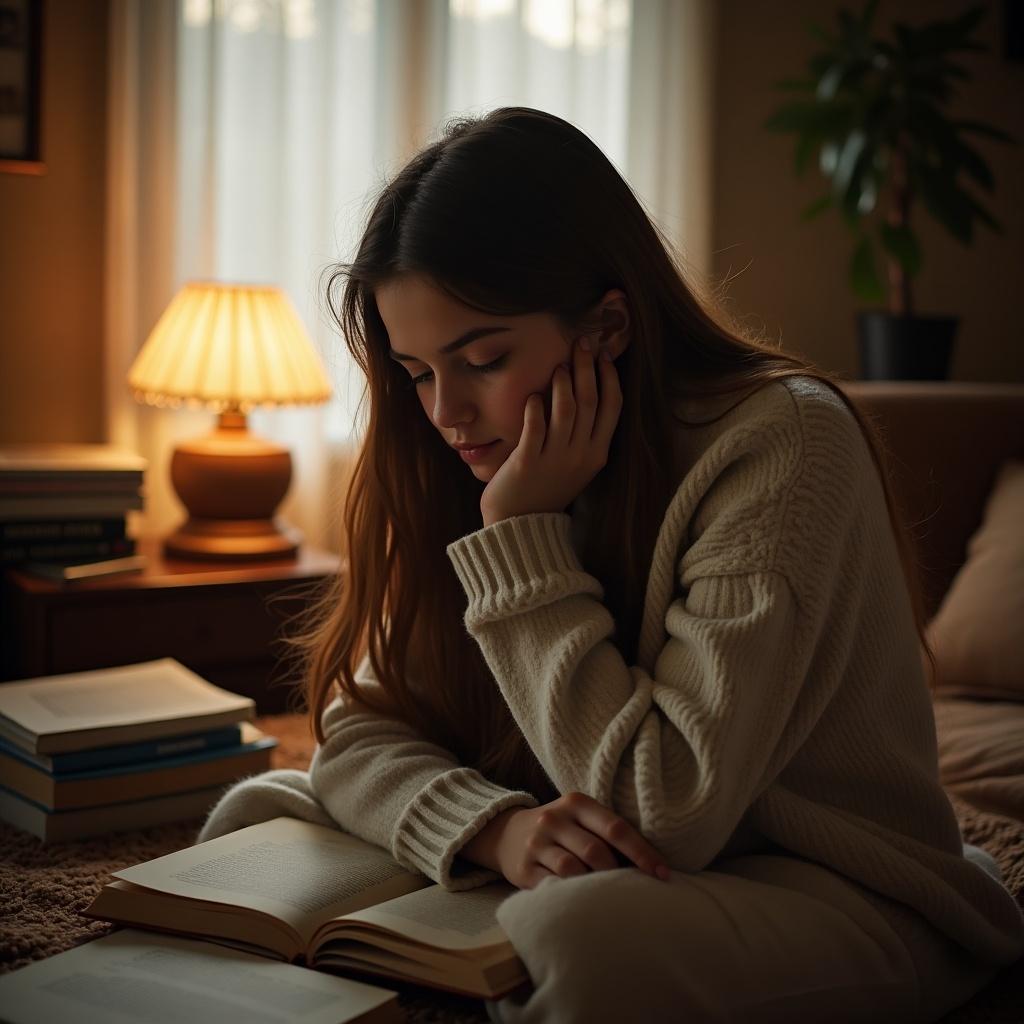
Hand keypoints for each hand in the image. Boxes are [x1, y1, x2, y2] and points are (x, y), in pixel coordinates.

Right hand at [462, 792, 670, 889]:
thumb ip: (608, 831)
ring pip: (573, 869)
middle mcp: (555, 819)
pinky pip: (552, 886)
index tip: (662, 874)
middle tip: (636, 891)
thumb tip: (652, 863)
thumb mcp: (580, 817)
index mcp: (577, 803)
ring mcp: (537, 843)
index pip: (616, 828)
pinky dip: (571, 895)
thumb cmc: (561, 828)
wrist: (507, 833)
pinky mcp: (524, 868)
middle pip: (596, 851)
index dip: (642, 852)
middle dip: (620, 874)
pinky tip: (584, 903)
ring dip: (595, 887)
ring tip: (610, 898)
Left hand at [480, 337, 621, 526]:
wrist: (519, 526)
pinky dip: (536, 407)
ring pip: (567, 410)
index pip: (613, 408)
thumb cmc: (545, 489)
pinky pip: (535, 427)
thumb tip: (582, 390)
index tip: (604, 354)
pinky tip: (533, 395)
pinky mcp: (528, 462)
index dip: (610, 378)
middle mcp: (580, 455)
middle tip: (581, 343)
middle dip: (587, 368)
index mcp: (597, 454)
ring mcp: (555, 458)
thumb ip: (583, 434)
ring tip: (559, 365)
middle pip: (591, 401)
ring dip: (563, 383)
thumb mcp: (575, 464)